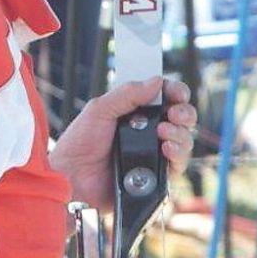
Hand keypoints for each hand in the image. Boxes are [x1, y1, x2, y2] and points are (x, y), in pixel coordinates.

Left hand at [49, 77, 196, 209]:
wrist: (72, 175)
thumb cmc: (80, 142)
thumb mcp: (100, 110)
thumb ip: (127, 94)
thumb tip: (156, 81)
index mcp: (134, 111)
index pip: (164, 97)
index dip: (175, 92)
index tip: (177, 93)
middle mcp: (147, 131)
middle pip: (180, 117)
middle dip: (184, 112)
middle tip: (175, 113)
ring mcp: (153, 152)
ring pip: (184, 140)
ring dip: (180, 133)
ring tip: (163, 132)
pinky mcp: (156, 175)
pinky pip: (178, 165)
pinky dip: (178, 155)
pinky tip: (167, 149)